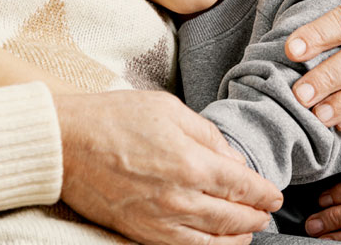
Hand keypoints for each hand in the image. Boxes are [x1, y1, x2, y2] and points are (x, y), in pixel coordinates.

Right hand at [56, 90, 283, 244]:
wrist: (66, 143)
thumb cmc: (115, 117)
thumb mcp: (170, 109)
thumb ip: (207, 134)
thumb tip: (233, 158)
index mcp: (192, 162)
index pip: (243, 186)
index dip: (263, 193)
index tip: (274, 195)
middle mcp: (181, 197)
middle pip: (233, 218)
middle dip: (255, 217)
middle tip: (266, 212)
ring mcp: (160, 220)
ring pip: (212, 241)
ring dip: (237, 238)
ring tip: (248, 231)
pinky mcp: (141, 233)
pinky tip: (215, 244)